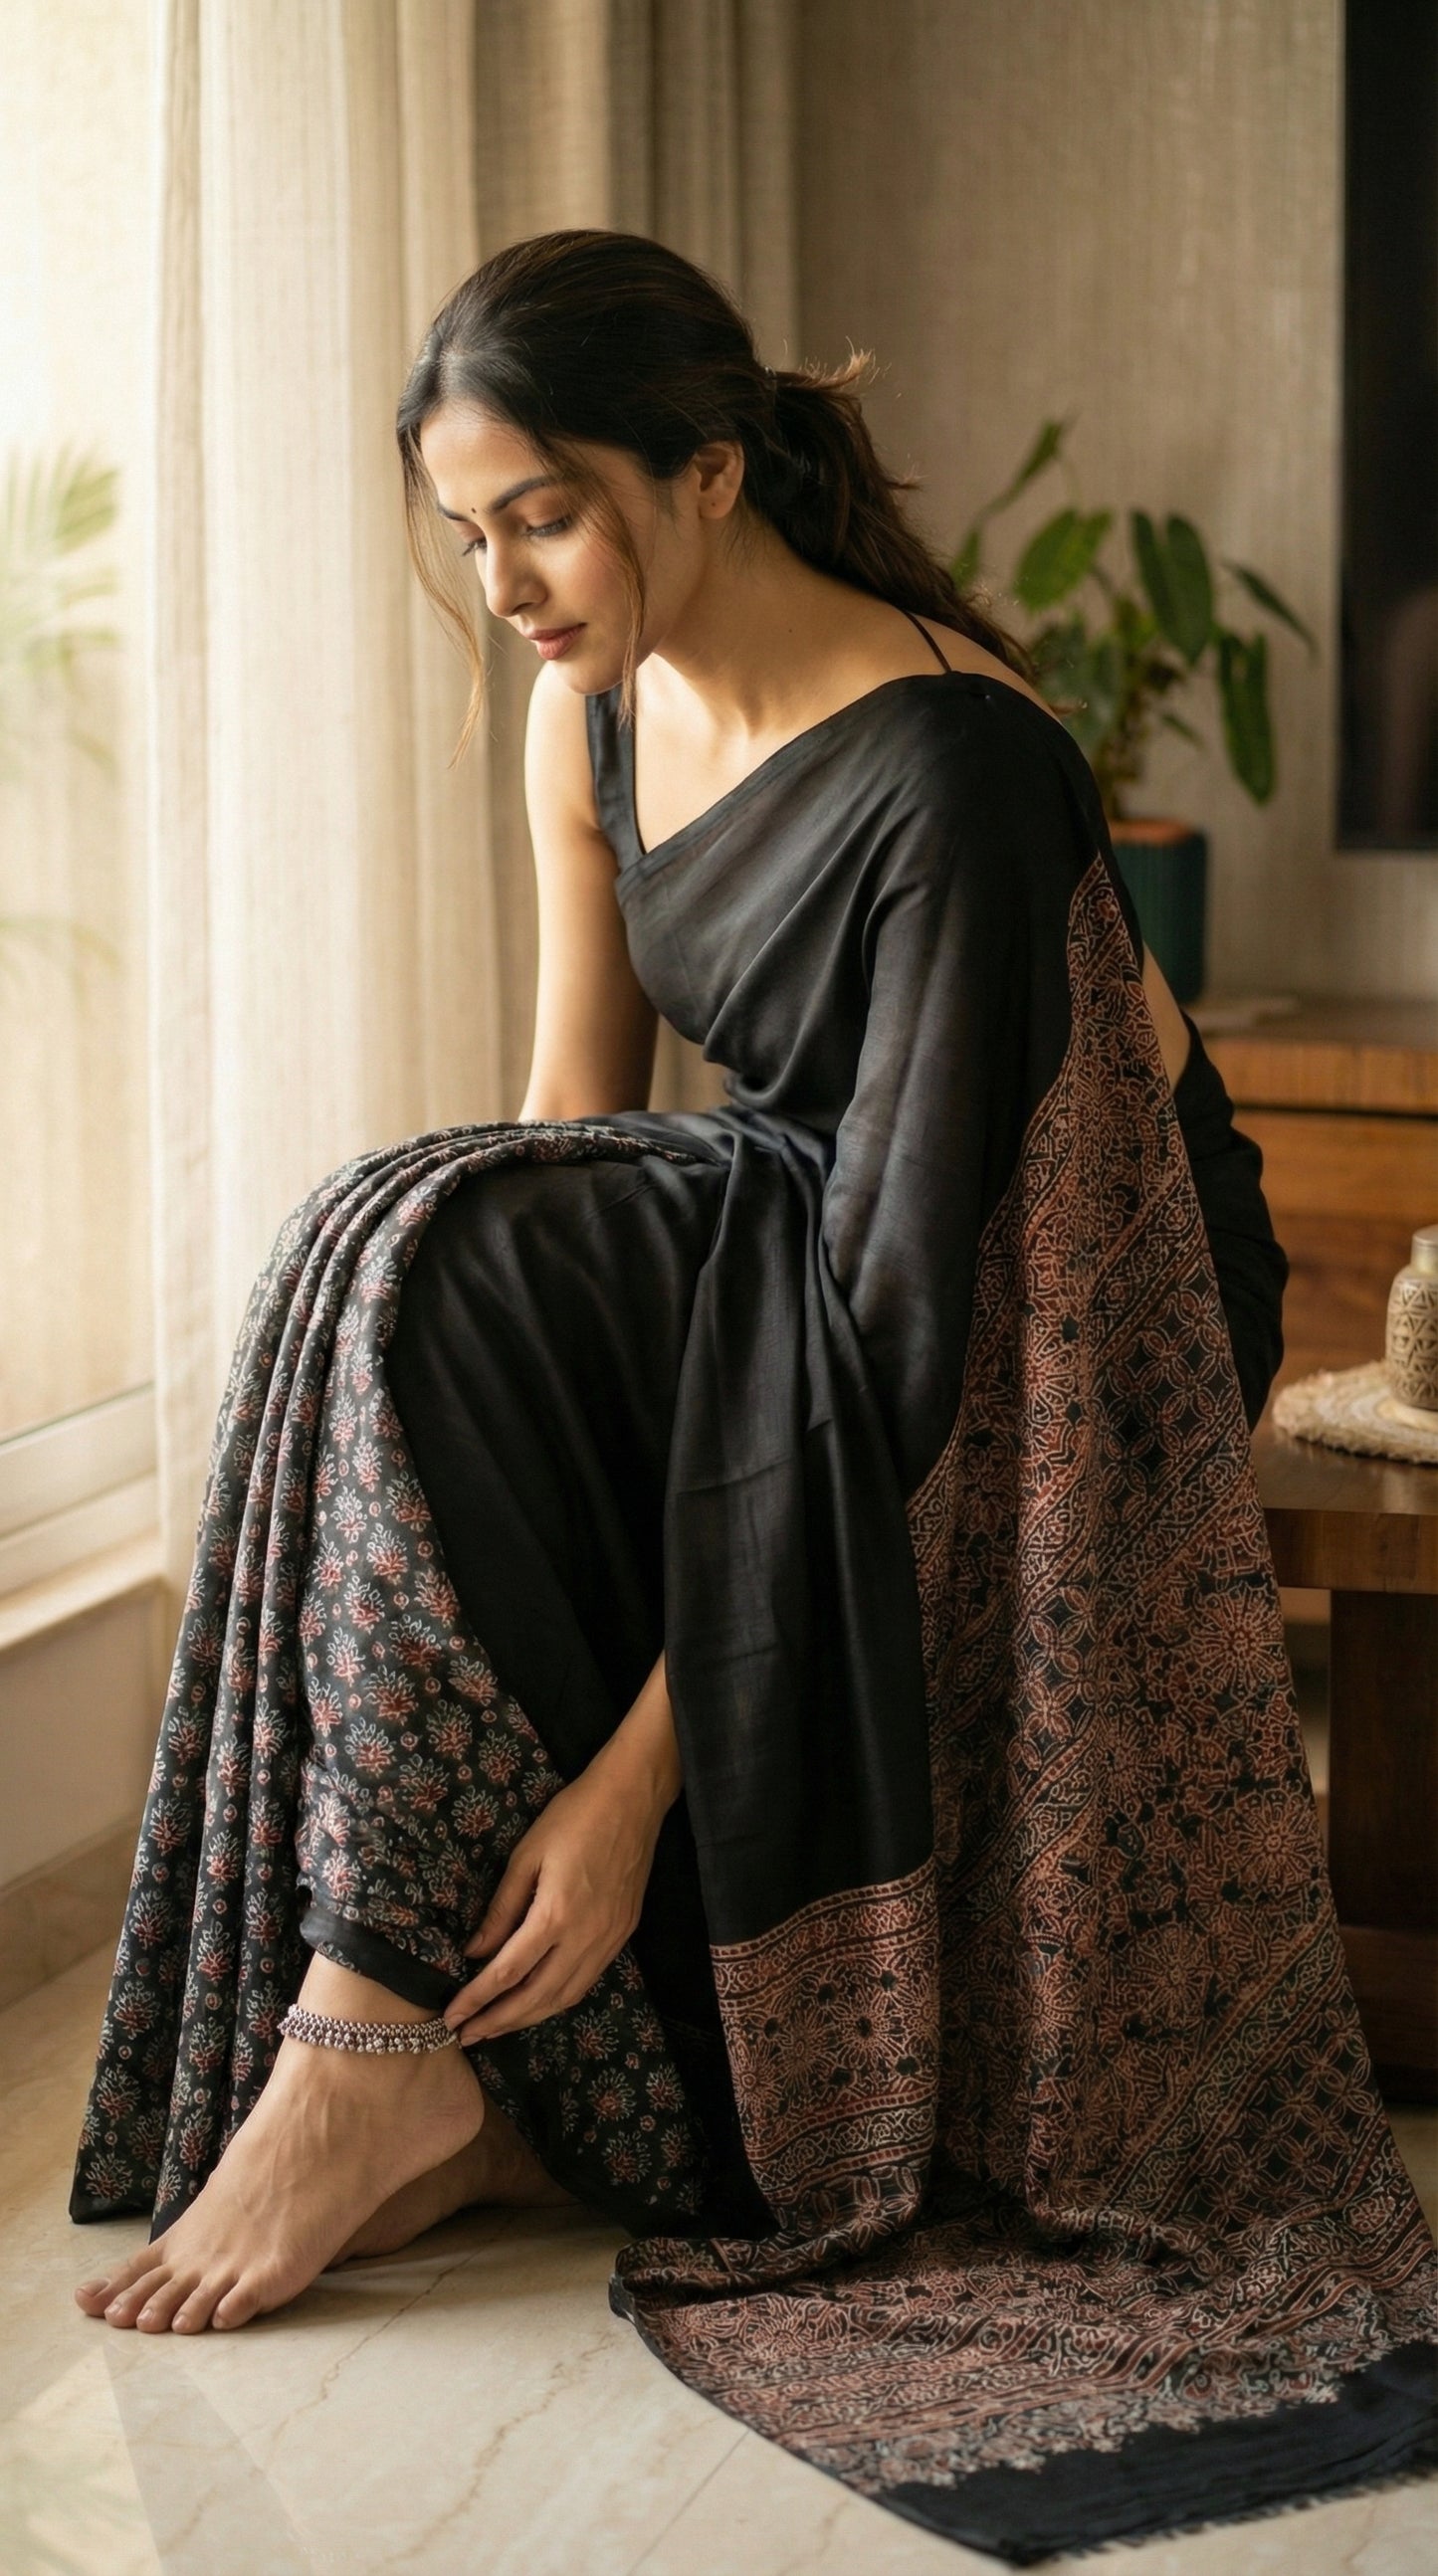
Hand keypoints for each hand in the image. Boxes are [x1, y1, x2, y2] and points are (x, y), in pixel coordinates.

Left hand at [443, 1655, 679, 2044]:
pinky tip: (538, 2004)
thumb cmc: (573, 1817)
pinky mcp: (622, 1936)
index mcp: (556, 1915)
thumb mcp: (525, 1855)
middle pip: (537, 1997)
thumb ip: (501, 1909)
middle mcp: (585, 1938)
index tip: (452, 2017)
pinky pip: (586, 1982)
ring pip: (565, 1997)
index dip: (477, 1999)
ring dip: (528, 2019)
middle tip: (466, 2037)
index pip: (508, 1972)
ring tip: (496, 2029)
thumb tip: (475, 1953)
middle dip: (499, 2021)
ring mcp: (608, 1940)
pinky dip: (558, 2001)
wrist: (632, 1800)